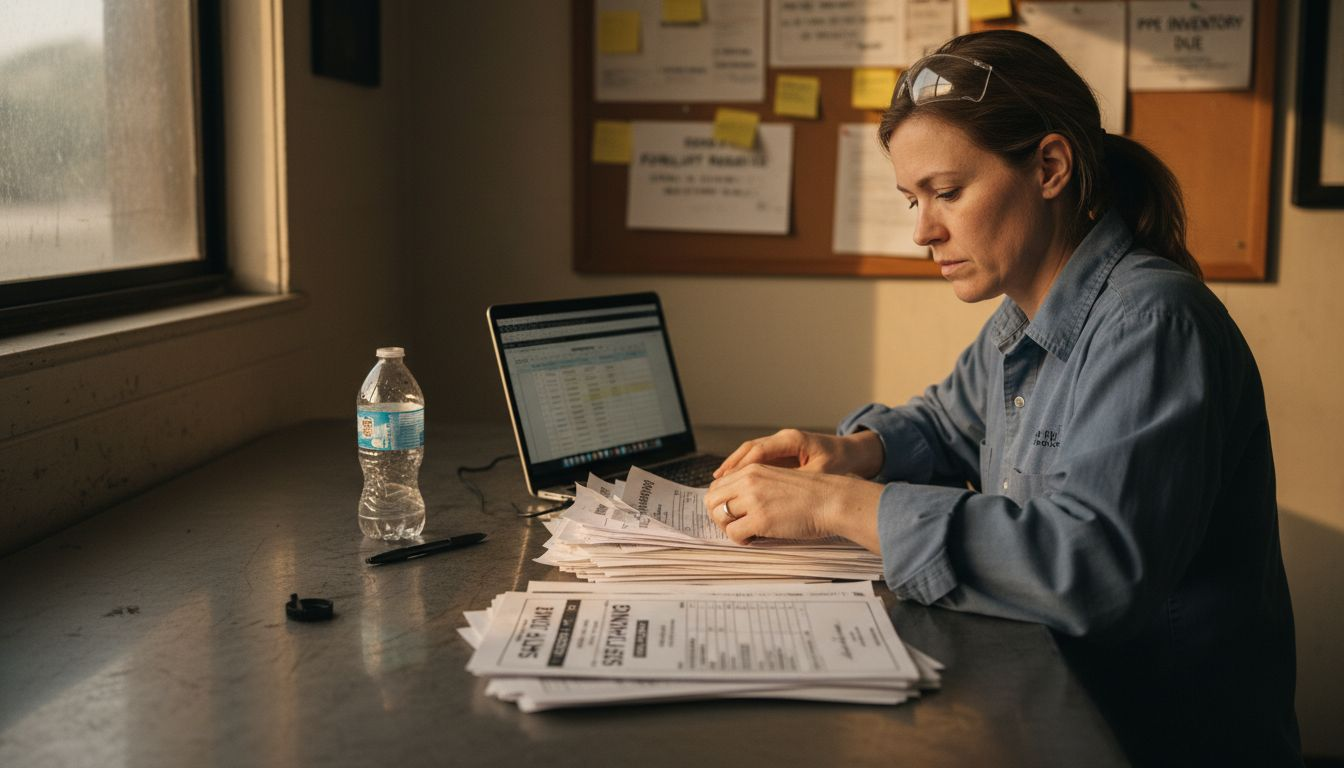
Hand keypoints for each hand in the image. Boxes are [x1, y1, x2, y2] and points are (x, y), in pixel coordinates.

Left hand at [703, 463, 881, 551]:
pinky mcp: (761, 519)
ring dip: (729, 528)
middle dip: (718, 516)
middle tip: (735, 525)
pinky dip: (740, 539)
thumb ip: (755, 485)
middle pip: (711, 500)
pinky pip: (734, 533)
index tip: (730, 513)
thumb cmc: (811, 494)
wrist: (831, 500)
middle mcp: (749, 481)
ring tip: (746, 532)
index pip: (718, 486)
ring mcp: (753, 500)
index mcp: (752, 469)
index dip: (720, 502)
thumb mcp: (777, 478)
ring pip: (719, 517)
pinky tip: (754, 538)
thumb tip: (734, 504)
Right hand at [712, 428, 883, 478]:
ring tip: (719, 484)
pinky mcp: (784, 454)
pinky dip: (746, 471)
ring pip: (752, 454)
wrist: (857, 456)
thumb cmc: (842, 464)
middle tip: (716, 483)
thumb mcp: (820, 475)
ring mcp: (783, 446)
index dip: (741, 465)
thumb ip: (797, 484)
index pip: (759, 450)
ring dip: (735, 469)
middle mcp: (784, 439)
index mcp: (792, 440)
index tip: (726, 478)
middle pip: (750, 450)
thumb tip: (774, 500)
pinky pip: (759, 461)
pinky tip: (738, 485)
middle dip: (731, 466)